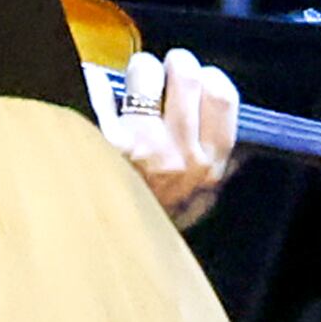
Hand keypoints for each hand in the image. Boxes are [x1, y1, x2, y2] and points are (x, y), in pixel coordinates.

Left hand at [100, 45, 241, 226]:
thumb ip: (212, 168)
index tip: (195, 81)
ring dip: (138, 71)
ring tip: (130, 85)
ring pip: (146, 72)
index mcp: (210, 165)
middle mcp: (181, 154)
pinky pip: (102, 86)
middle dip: (173, 65)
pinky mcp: (101, 141)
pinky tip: (96, 92)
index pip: (222, 96)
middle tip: (162, 74)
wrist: (98, 255)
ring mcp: (141, 146)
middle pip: (188, 74)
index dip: (206, 79)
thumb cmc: (147, 223)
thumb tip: (224, 133)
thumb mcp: (195, 203)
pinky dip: (97, 82)